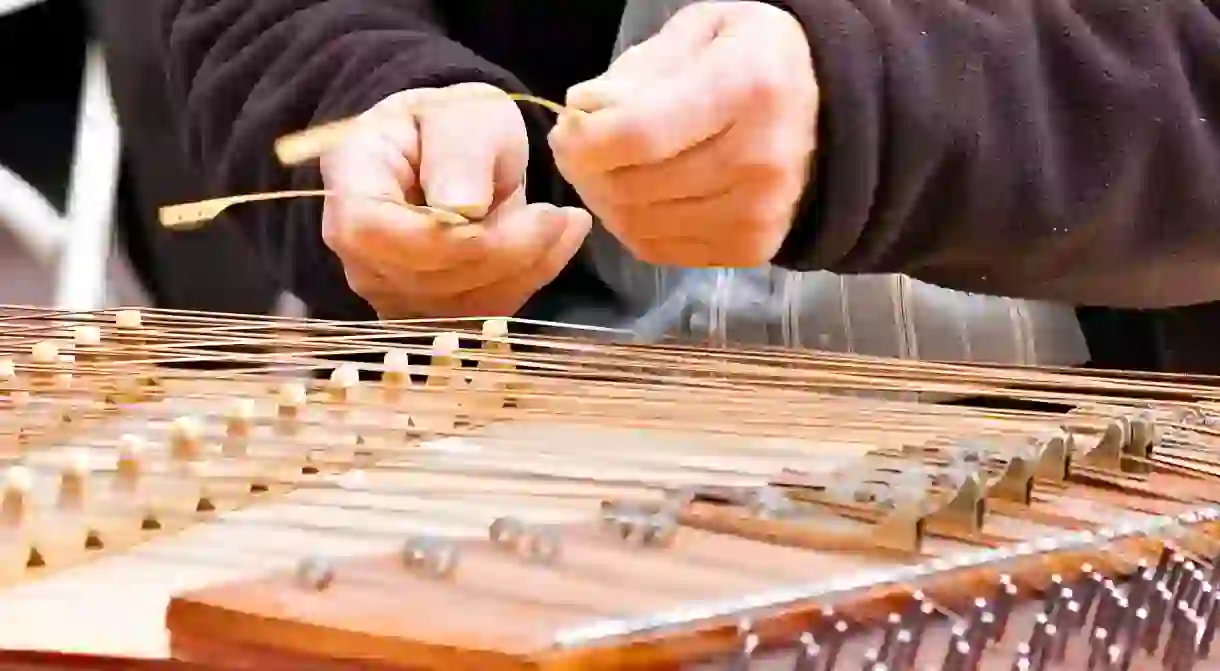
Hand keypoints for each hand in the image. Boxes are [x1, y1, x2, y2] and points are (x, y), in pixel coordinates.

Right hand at [320, 83, 591, 317]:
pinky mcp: (428, 312)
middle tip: (559, 215)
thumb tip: (461, 208)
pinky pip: (481, 313)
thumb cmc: (449, 123)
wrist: (449, 150)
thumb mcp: (463, 115)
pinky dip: (528, 281)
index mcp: (349, 185)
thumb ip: (458, 153)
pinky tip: (556, 244)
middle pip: (426, 276)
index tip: (519, 212)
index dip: (446, 238)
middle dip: (505, 252)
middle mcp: (357, 252)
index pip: (374, 233)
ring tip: (565, 223)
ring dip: (525, 268)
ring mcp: (389, 290)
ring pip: (460, 304)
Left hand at [548, 1, 817, 267]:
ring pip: (639, 224)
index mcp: (748, 88)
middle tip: (578, 148)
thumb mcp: (699, 30)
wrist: (824, 110)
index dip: (585, 140)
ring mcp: (759, 213)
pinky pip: (659, 248)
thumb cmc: (749, 58)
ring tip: (605, 168)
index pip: (639, 135)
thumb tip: (583, 112)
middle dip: (586, 169)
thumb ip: (637, 70)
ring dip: (604, 199)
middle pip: (634, 186)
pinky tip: (637, 194)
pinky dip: (632, 224)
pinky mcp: (751, 248)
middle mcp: (760, 159)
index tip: (567, 128)